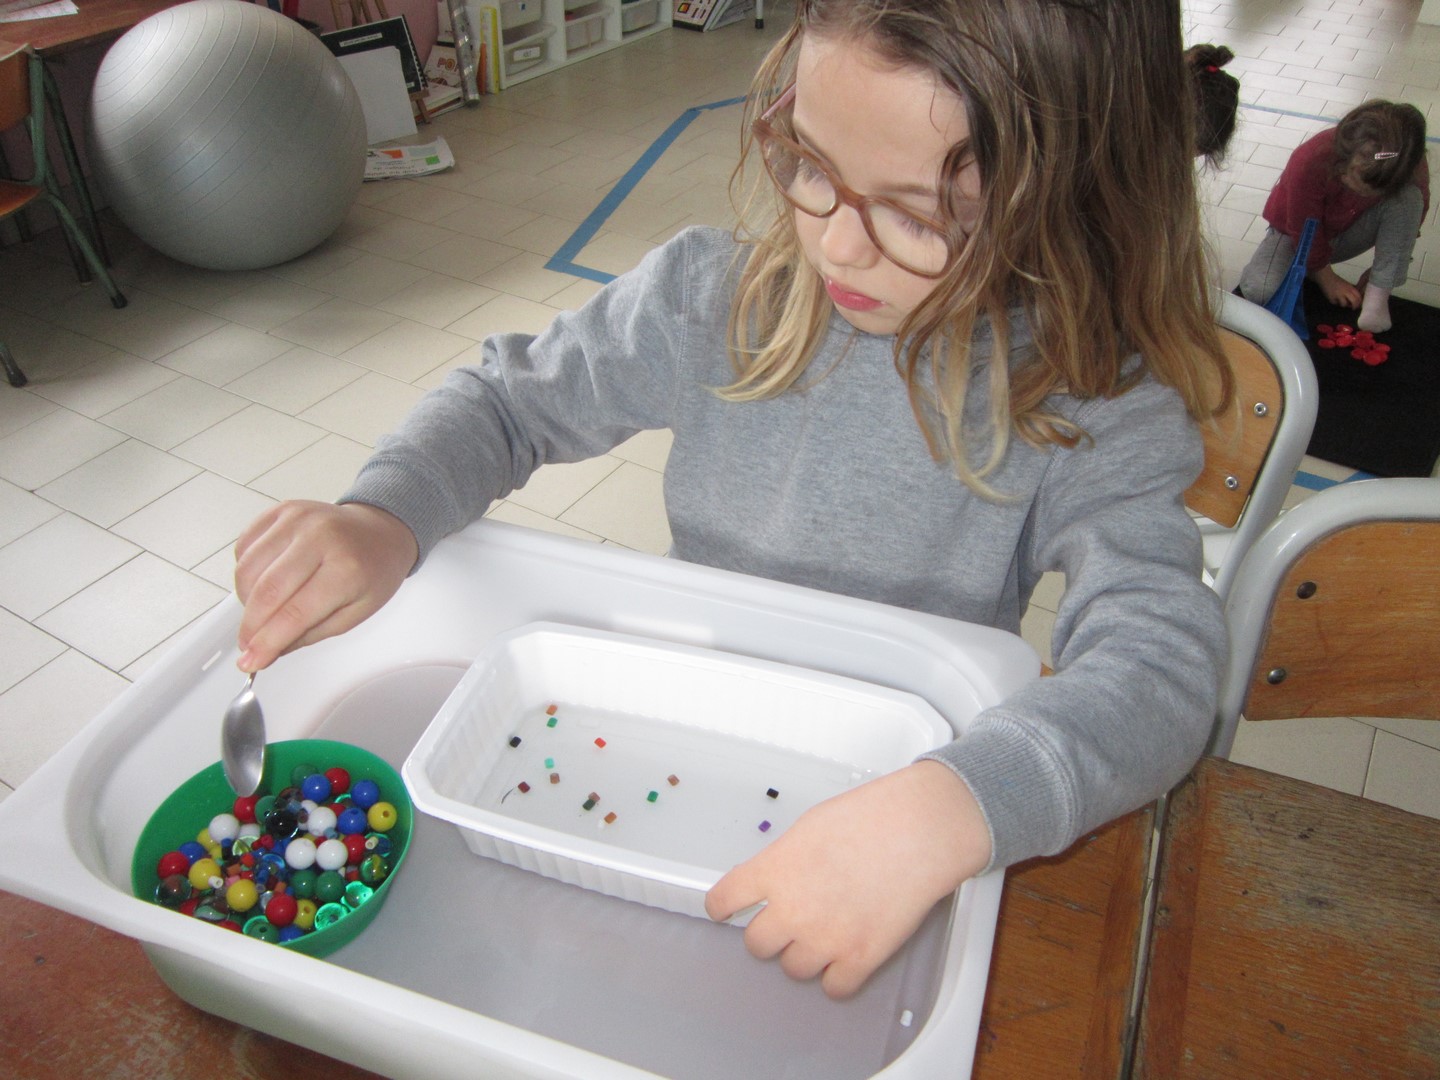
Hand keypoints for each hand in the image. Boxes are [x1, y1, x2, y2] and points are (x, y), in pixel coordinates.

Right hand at [233, 501, 418, 671]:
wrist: (380, 530)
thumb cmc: (373, 570)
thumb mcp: (356, 613)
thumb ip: (310, 634)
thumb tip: (266, 651)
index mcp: (346, 567)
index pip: (295, 613)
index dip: (267, 643)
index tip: (251, 662)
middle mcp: (320, 537)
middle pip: (266, 591)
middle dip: (250, 627)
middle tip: (248, 646)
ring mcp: (297, 518)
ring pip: (247, 570)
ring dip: (246, 601)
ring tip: (263, 612)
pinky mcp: (280, 510)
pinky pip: (244, 548)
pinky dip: (246, 573)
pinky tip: (264, 583)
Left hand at [704, 760, 991, 998]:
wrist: (918, 830)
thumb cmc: (870, 817)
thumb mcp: (809, 827)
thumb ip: (785, 859)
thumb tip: (779, 877)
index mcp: (774, 871)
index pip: (724, 900)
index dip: (723, 906)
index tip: (727, 909)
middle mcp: (792, 910)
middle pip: (757, 945)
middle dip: (771, 933)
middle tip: (790, 920)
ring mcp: (825, 939)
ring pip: (794, 969)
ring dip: (805, 955)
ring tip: (826, 933)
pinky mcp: (860, 958)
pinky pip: (834, 988)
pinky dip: (839, 976)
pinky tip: (848, 956)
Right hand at [1310, 266, 1360, 307]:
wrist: (1326, 278)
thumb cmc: (1337, 281)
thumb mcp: (1347, 285)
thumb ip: (1351, 292)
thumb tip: (1355, 300)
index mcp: (1351, 288)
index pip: (1358, 297)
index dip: (1359, 302)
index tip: (1358, 304)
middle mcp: (1346, 291)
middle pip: (1354, 302)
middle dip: (1354, 306)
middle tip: (1353, 308)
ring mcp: (1339, 295)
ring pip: (1344, 304)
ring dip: (1344, 304)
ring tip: (1341, 301)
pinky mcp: (1332, 298)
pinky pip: (1336, 303)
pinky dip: (1336, 302)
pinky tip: (1334, 298)